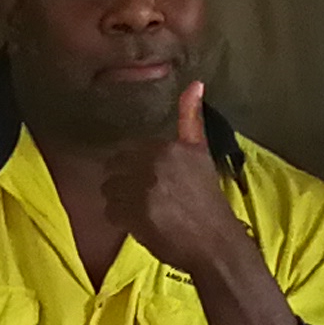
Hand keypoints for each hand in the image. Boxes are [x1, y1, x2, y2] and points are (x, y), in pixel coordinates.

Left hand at [101, 83, 252, 287]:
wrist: (214, 241)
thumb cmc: (207, 197)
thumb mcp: (200, 152)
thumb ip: (191, 118)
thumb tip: (195, 83)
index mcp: (166, 148)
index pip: (128, 150)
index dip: (134, 167)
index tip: (148, 180)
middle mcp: (151, 166)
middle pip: (114, 169)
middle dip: (124, 182)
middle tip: (144, 197)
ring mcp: (141, 192)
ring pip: (110, 191)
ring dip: (121, 201)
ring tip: (143, 210)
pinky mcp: (134, 217)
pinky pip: (111, 212)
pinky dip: (121, 219)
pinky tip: (140, 223)